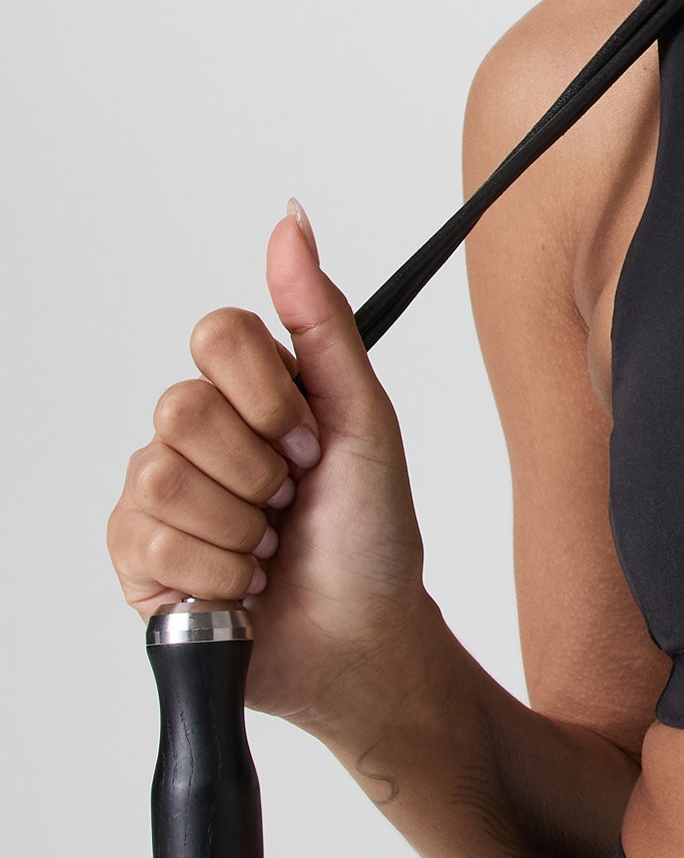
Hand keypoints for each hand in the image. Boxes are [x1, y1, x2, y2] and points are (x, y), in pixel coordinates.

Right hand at [107, 200, 434, 733]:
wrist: (362, 638)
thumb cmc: (373, 533)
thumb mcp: (364, 418)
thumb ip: (321, 318)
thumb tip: (290, 218)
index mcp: (252, 389)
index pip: (215, 334)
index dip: (267, 396)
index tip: (311, 440)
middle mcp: (197, 433)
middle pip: (180, 408)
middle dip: (258, 471)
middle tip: (292, 501)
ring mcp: (159, 494)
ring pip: (160, 480)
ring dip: (239, 529)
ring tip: (270, 548)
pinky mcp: (137, 560)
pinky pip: (144, 543)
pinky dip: (214, 574)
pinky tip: (242, 584)